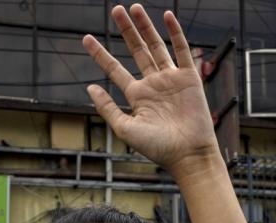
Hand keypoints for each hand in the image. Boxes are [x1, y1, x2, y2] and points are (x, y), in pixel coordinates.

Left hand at [82, 5, 219, 178]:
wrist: (188, 155)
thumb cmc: (158, 148)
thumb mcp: (125, 128)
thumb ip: (107, 108)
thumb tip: (89, 87)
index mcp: (137, 97)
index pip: (115, 70)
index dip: (100, 54)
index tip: (86, 38)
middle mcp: (153, 85)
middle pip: (137, 51)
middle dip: (126, 31)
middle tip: (115, 10)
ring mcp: (171, 80)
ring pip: (156, 46)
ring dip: (145, 27)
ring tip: (134, 8)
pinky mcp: (189, 78)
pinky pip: (182, 51)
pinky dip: (175, 33)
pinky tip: (167, 16)